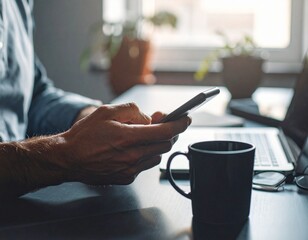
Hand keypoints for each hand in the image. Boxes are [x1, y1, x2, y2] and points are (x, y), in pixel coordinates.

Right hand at [60, 103, 190, 184]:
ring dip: (157, 145)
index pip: (165, 131)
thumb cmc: (85, 134)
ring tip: (145, 137)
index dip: (179, 124)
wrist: (68, 158)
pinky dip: (146, 155)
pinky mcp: (126, 177)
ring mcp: (130, 169)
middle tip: (163, 124)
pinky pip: (145, 165)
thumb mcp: (107, 112)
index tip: (186, 119)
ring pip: (157, 156)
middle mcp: (132, 156)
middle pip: (165, 145)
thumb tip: (150, 119)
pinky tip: (133, 149)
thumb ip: (133, 111)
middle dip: (169, 133)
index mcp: (128, 138)